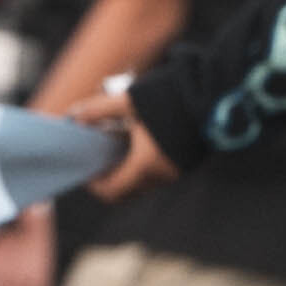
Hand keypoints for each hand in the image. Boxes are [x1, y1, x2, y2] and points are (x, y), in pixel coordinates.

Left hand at [67, 87, 177, 208]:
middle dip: (110, 180)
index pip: (112, 191)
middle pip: (127, 191)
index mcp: (145, 165)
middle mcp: (162, 175)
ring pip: (144, 184)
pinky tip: (138, 144)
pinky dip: (144, 168)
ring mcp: (177, 171)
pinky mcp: (187, 163)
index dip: (94, 185)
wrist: (212, 94)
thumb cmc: (168, 97)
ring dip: (127, 173)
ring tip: (116, 150)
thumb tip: (74, 117)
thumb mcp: (127, 101)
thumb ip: (97, 111)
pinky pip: (159, 175)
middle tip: (98, 162)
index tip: (86, 171)